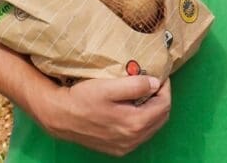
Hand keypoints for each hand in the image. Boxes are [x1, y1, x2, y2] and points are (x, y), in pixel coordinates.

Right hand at [35, 75, 170, 155]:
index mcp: (134, 123)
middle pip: (161, 118)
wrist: (60, 116)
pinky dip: (143, 122)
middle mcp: (133, 139)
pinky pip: (140, 136)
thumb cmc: (82, 99)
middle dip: (161, 99)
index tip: (160, 76)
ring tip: (145, 95)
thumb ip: (135, 85)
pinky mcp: (118, 149)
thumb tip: (155, 83)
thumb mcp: (108, 86)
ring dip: (153, 111)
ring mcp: (125, 146)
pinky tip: (134, 110)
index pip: (163, 105)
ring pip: (152, 128)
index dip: (165, 88)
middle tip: (155, 84)